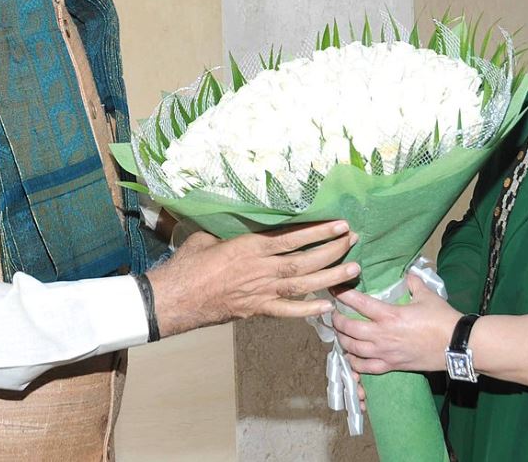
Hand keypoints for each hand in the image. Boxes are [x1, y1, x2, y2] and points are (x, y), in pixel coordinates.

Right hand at [148, 221, 358, 335]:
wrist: (173, 299)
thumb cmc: (187, 265)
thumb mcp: (208, 237)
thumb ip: (230, 230)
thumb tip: (239, 216)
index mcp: (249, 247)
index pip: (291, 237)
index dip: (318, 231)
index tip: (339, 224)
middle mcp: (260, 269)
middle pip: (304, 260)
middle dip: (332, 250)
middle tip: (354, 241)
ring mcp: (260, 292)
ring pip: (302, 284)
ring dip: (330, 277)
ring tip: (354, 270)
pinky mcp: (256, 310)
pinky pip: (286, 311)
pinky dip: (308, 310)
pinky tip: (328, 306)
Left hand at [332, 273, 460, 373]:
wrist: (456, 345)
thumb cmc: (442, 319)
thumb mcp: (427, 295)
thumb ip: (413, 283)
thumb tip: (408, 274)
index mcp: (389, 314)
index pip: (358, 302)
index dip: (343, 295)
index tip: (335, 290)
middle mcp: (382, 334)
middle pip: (349, 328)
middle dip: (337, 320)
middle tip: (334, 313)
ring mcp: (386, 352)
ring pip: (353, 349)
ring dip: (343, 340)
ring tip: (340, 333)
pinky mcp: (392, 366)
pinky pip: (365, 368)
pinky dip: (354, 363)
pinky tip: (351, 356)